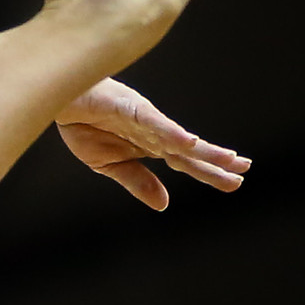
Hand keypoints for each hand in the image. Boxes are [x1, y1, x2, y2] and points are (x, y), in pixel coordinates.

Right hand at [54, 76, 249, 209]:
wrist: (61, 100)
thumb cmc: (82, 126)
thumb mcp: (107, 165)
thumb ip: (137, 181)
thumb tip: (163, 204)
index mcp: (148, 147)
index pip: (185, 162)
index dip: (208, 172)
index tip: (234, 182)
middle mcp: (154, 134)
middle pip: (190, 152)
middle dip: (216, 161)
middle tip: (243, 169)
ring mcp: (146, 122)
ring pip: (180, 139)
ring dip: (203, 149)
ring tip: (229, 159)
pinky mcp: (132, 111)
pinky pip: (155, 124)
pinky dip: (171, 133)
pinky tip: (189, 142)